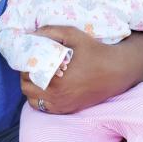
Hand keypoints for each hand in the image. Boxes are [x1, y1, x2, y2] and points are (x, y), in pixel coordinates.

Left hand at [20, 26, 142, 114]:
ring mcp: (62, 105)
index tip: (30, 56)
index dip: (24, 63)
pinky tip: (48, 86)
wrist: (117, 71)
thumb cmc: (95, 51)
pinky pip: (44, 108)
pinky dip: (41, 99)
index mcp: (55, 79)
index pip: (26, 73)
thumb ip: (51, 31)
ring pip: (32, 100)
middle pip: (26, 87)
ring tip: (39, 76)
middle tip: (33, 64)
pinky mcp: (68, 109)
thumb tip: (32, 33)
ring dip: (32, 88)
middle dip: (26, 75)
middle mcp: (57, 96)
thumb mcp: (74, 35)